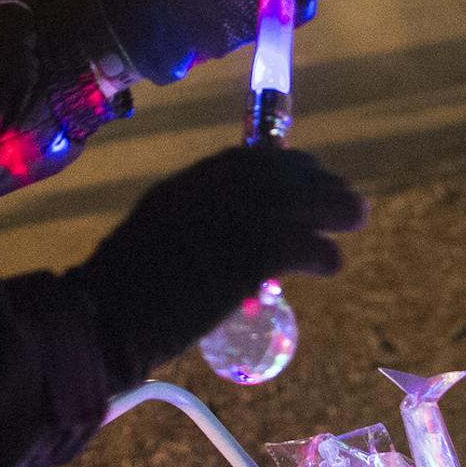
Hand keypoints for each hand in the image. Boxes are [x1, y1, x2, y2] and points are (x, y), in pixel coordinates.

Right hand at [69, 146, 365, 389]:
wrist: (112, 308)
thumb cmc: (122, 281)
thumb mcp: (159, 227)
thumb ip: (196, 217)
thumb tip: (225, 231)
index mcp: (198, 176)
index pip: (259, 158)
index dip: (292, 168)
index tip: (311, 177)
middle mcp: (226, 183)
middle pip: (292, 172)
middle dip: (323, 184)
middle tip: (346, 202)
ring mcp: (247, 212)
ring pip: (313, 200)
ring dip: (338, 210)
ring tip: (353, 222)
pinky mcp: (262, 248)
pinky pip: (311, 245)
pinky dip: (325, 255)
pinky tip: (330, 264)